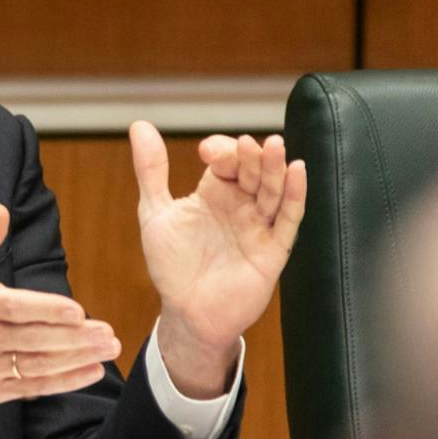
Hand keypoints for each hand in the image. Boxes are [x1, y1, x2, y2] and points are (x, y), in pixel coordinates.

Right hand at [0, 205, 120, 411]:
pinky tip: (90, 371)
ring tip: (107, 350)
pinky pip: (34, 387)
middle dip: (75, 338)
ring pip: (39, 365)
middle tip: (108, 334)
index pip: (16, 309)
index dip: (47, 311)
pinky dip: (64, 382)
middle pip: (34, 340)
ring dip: (77, 359)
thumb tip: (0, 211)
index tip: (77, 311)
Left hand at [129, 122, 305, 396]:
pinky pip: (288, 218)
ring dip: (275, 168)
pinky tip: (297, 170)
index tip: (206, 152)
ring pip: (273, 189)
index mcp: (215, 193)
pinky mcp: (273, 249)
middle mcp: (241, 205)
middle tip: (244, 145)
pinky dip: (295, 194)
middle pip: (253, 171)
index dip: (222, 151)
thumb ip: (151, 171)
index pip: (227, 161)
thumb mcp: (155, 213)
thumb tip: (140, 125)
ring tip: (274, 146)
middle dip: (250, 157)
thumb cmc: (172, 265)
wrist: (186, 313)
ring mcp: (258, 226)